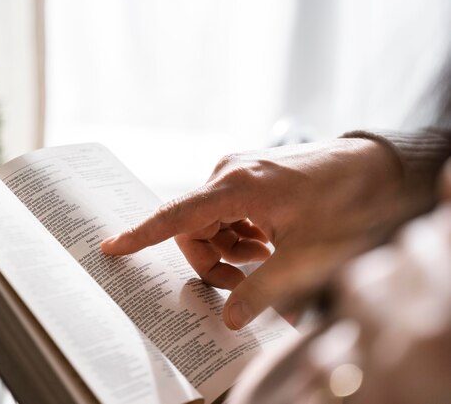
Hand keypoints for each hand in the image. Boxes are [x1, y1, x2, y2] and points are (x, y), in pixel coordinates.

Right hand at [102, 138, 408, 328]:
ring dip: (230, 250)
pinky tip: (268, 245)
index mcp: (236, 186)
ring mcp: (238, 174)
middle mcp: (229, 174)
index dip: (141, 234)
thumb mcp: (303, 254)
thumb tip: (229, 319)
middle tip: (242, 282)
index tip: (111, 247)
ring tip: (267, 259)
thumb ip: (262, 289)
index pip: (177, 215)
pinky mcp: (249, 179)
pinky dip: (241, 237)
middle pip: (193, 228)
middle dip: (212, 261)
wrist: (373, 166)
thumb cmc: (342, 201)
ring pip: (210, 225)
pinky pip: (228, 215)